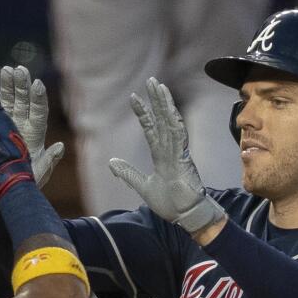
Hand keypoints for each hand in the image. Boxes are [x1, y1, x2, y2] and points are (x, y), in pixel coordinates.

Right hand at [0, 65, 63, 188]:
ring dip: (8, 85)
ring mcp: (9, 124)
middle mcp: (23, 126)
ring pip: (10, 101)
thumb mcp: (38, 175)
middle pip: (24, 102)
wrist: (6, 187)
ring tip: (6, 69)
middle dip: (22, 86)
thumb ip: (49, 161)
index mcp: (35, 135)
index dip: (39, 98)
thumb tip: (60, 147)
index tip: (38, 83)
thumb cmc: (25, 182)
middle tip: (20, 70)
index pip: (39, 113)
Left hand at [108, 78, 223, 234]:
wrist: (186, 216)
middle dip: (156, 100)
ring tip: (158, 86)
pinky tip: (169, 108)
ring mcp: (178, 152)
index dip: (143, 113)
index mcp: (162, 155)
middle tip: (151, 80)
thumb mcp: (142, 186)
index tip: (134, 98)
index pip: (151, 129)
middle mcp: (170, 149)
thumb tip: (111, 161)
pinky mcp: (184, 159)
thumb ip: (128, 173)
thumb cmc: (170, 203)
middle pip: (162, 119)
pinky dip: (174, 121)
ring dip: (164, 104)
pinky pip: (179, 136)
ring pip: (170, 123)